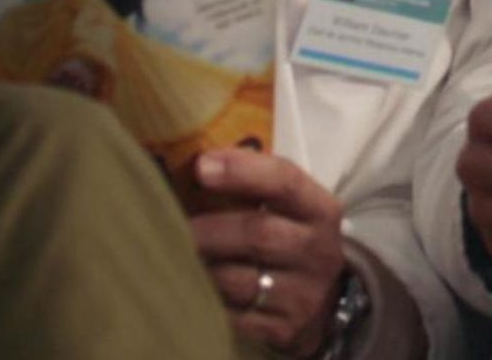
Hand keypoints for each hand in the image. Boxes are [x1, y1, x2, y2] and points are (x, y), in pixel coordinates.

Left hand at [190, 148, 347, 354]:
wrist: (321, 301)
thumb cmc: (289, 239)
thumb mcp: (288, 209)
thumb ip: (254, 185)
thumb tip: (193, 163)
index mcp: (320, 211)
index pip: (285, 182)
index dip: (242, 171)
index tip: (201, 166)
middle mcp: (318, 252)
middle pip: (257, 234)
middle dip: (208, 228)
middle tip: (170, 225)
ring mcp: (302, 296)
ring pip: (238, 280)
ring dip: (200, 267)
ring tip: (173, 255)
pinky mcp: (281, 329)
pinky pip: (232, 316)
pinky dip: (205, 300)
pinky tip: (188, 287)